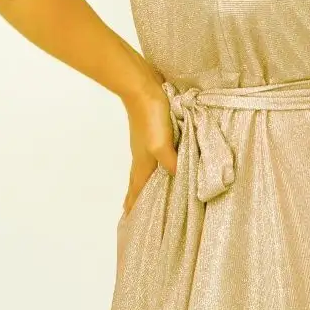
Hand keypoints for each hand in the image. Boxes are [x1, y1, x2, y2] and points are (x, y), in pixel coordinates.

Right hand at [119, 76, 177, 219]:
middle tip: (136, 211)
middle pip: (138, 182)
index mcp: (143, 163)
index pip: (136, 191)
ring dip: (146, 182)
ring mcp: (147, 144)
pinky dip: (157, 165)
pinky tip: (165, 162)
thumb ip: (172, 163)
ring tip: (151, 192)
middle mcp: (142, 156)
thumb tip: (181, 179)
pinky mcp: (153, 132)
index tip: (129, 222)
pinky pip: (155, 155)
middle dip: (137, 197)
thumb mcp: (162, 145)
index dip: (133, 206)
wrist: (142, 87)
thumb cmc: (150, 118)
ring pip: (146, 169)